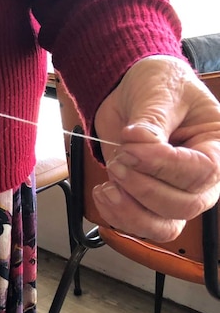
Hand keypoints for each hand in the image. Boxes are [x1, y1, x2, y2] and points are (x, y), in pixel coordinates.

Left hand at [93, 55, 219, 241]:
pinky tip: (103, 191)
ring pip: (164, 226)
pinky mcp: (148, 202)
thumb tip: (138, 141)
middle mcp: (202, 177)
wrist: (130, 93)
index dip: (164, 166)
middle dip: (144, 188)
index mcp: (216, 145)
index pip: (202, 172)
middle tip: (120, 160)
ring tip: (110, 181)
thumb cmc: (156, 86)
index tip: (131, 148)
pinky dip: (117, 215)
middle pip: (184, 206)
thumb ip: (151, 120)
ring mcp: (175, 193)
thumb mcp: (158, 92)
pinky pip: (139, 226)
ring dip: (130, 210)